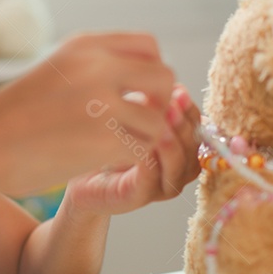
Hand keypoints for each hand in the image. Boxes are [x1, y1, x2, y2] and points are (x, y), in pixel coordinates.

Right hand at [0, 32, 177, 196]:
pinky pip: (142, 149)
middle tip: (138, 122)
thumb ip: (90, 67)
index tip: (138, 93)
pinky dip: (131, 159)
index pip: (148, 46)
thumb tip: (131, 78)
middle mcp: (97, 67)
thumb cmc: (9, 117)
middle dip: (158, 103)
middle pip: (163, 77)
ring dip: (145, 137)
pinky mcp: (104, 139)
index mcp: (84, 46)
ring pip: (157, 119)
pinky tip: (109, 161)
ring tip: (119, 146)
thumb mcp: (51, 71)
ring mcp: (103, 102)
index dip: (152, 71)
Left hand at [63, 84, 201, 216]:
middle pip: (195, 147)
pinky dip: (151, 160)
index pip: (199, 127)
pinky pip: (152, 179)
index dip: (191, 109)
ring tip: (161, 121)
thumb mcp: (131, 112)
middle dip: (185, 123)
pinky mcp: (137, 196)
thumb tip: (168, 77)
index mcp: (180, 147)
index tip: (178, 88)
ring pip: (180, 166)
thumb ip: (152, 100)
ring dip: (173, 142)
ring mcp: (159, 186)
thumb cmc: (104, 137)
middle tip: (172, 102)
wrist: (74, 170)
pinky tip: (141, 142)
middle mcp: (176, 168)